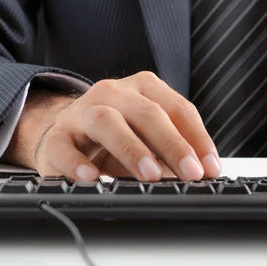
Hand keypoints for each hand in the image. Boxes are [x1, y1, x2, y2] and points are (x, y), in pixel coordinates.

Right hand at [3, 72, 220, 181]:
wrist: (65, 131)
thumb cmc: (117, 134)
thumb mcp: (149, 137)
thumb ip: (172, 151)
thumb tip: (200, 174)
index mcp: (144, 88)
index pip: (178, 108)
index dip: (198, 138)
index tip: (211, 167)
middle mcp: (114, 93)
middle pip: (147, 113)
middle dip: (172, 144)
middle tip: (190, 172)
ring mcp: (83, 112)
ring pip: (106, 122)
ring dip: (132, 149)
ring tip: (151, 174)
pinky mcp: (56, 137)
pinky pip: (64, 147)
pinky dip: (77, 163)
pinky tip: (92, 177)